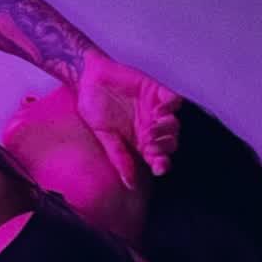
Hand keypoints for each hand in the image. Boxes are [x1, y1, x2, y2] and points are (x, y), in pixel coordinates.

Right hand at [75, 52, 182, 190]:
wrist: (88, 79)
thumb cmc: (94, 106)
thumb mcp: (104, 136)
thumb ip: (119, 157)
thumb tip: (129, 183)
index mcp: (139, 141)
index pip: (158, 157)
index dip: (162, 164)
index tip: (158, 168)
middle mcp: (150, 126)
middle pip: (170, 142)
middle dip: (164, 147)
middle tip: (150, 145)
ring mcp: (155, 108)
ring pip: (174, 124)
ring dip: (167, 130)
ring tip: (151, 130)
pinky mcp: (156, 90)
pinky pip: (173, 100)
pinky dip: (170, 106)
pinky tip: (159, 111)